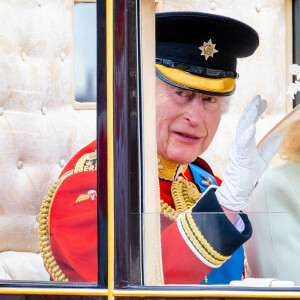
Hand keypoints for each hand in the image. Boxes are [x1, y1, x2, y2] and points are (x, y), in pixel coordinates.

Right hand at [215, 95, 282, 210]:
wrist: (237, 190)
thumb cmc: (246, 176)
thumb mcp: (262, 160)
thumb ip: (269, 148)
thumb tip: (279, 136)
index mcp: (243, 144)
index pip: (248, 124)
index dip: (255, 112)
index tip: (262, 102)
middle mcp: (238, 144)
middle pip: (244, 123)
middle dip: (251, 109)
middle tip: (259, 98)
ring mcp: (238, 150)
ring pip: (242, 130)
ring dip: (249, 117)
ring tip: (255, 106)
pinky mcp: (239, 158)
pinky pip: (242, 145)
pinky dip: (246, 135)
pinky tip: (251, 127)